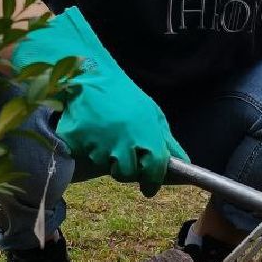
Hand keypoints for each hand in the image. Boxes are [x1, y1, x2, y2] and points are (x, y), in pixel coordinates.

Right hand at [12, 7, 187, 191]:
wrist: (87, 76)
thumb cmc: (123, 95)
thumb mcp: (153, 113)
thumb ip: (168, 141)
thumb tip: (184, 162)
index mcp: (146, 135)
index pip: (154, 170)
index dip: (152, 181)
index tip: (149, 186)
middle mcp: (123, 143)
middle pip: (127, 174)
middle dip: (127, 168)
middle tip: (123, 151)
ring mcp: (98, 145)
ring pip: (105, 165)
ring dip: (106, 156)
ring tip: (106, 133)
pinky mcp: (77, 145)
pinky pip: (85, 157)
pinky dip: (87, 149)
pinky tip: (91, 131)